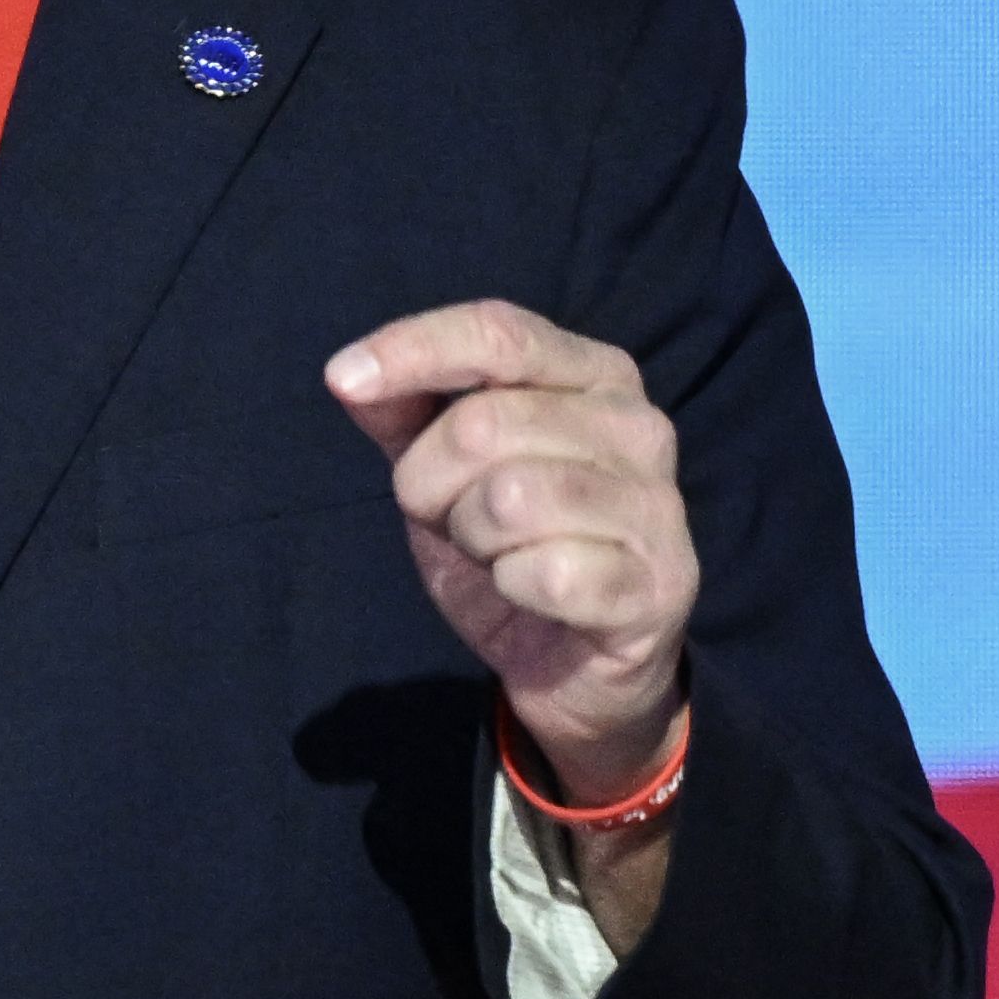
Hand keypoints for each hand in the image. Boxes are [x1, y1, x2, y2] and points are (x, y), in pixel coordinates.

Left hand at [323, 301, 697, 804]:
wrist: (576, 667)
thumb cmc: (511, 546)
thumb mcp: (445, 471)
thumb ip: (404, 412)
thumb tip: (350, 375)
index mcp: (595, 374)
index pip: (500, 332)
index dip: (415, 348)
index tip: (342, 378)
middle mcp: (638, 427)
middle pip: (483, 424)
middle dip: (431, 481)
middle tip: (452, 518)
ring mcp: (656, 507)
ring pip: (508, 499)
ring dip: (473, 538)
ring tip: (497, 553)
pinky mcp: (656, 585)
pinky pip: (544, 572)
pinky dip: (511, 587)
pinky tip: (530, 593)